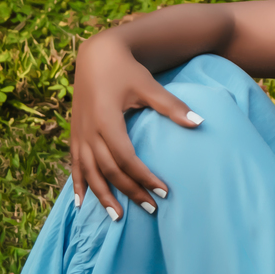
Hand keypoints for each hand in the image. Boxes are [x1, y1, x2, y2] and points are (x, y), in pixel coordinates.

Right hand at [71, 34, 199, 218]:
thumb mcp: (149, 85)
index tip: (164, 191)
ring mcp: (79, 134)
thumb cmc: (126, 70)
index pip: (126, 158)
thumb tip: (200, 122)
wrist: (97, 55)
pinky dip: (78, 185)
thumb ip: (172, 106)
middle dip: (129, 191)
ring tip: (118, 217)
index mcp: (107, 121)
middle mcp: (89, 131)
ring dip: (103, 196)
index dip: (144, 177)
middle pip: (108, 171)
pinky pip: (74, 165)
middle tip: (151, 208)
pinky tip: (81, 204)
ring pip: (88, 173)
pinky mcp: (75, 134)